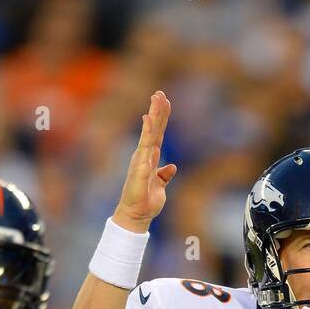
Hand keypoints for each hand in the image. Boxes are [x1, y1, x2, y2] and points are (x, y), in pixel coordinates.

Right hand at [113, 89, 176, 233]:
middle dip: (157, 110)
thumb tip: (171, 167)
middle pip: (153, 129)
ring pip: (149, 132)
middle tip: (160, 93)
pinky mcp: (139, 166)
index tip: (164, 101)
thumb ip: (165, 175)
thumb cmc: (147, 201)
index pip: (157, 134)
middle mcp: (144, 155)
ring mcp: (141, 159)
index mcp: (150, 158)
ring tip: (156, 98)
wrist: (138, 215)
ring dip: (153, 115)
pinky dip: (146, 132)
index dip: (161, 118)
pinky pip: (144, 145)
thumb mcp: (161, 186)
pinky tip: (148, 119)